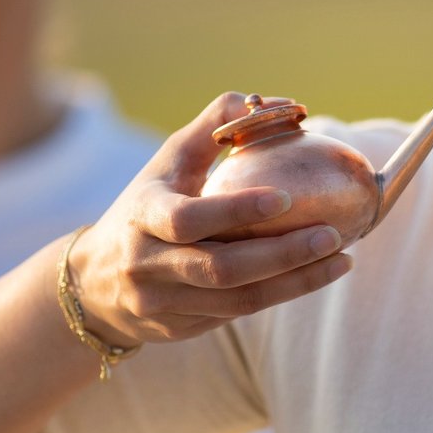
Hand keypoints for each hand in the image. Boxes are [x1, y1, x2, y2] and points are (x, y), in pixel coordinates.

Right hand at [67, 93, 352, 347]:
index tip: (284, 197)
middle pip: (221, 269)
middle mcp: (147, 265)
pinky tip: (314, 275)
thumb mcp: (167, 163)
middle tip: (332, 236)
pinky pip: (237, 315)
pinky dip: (280, 295)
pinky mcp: (179, 329)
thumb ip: (211, 127)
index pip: (188, 219)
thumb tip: (268, 102)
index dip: (236, 211)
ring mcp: (162, 303)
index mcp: (142, 216)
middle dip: (282, 255)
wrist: (92, 283)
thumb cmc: (144, 207)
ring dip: (294, 282)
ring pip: (237, 301)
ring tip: (341, 260)